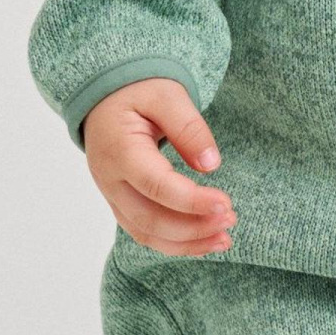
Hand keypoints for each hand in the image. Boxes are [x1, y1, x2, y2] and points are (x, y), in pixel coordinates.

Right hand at [82, 79, 235, 253]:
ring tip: (224, 239)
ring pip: (146, 233)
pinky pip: (145, 232)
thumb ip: (188, 127)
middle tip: (230, 219)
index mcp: (119, 150)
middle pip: (149, 218)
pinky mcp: (120, 203)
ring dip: (186, 243)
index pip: (156, 185)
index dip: (191, 201)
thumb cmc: (137, 91)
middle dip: (193, 227)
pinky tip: (204, 242)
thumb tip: (210, 166)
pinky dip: (174, 243)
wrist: (105, 96)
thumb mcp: (166, 96)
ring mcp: (112, 195)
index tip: (225, 204)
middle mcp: (109, 179)